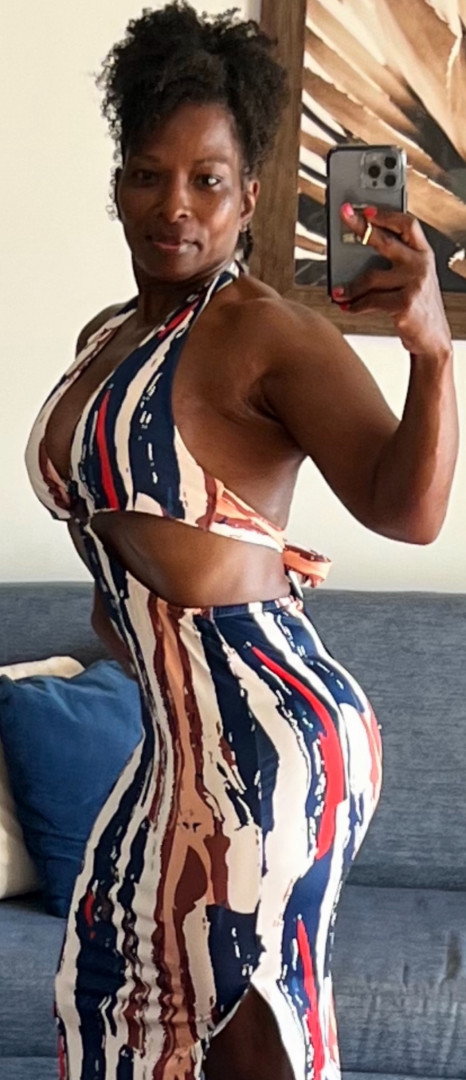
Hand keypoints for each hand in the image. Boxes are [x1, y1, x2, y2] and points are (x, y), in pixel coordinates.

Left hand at [332, 204, 451, 360]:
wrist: (432, 338)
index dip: (387, 214)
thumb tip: (358, 247)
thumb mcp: (413, 279)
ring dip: (351, 287)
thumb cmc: (417, 306)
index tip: (366, 209)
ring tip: (338, 292)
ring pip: (371, 277)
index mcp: (424, 254)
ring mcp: (414, 284)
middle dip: (361, 227)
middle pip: (386, 241)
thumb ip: (396, 262)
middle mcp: (421, 265)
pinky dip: (356, 305)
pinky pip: (371, 301)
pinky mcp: (404, 305)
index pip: (407, 225)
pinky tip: (347, 306)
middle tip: (343, 217)